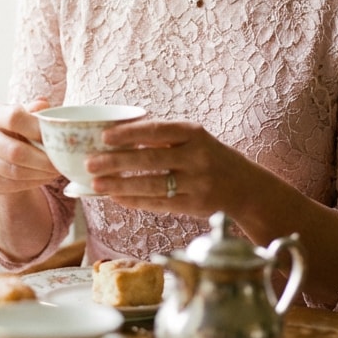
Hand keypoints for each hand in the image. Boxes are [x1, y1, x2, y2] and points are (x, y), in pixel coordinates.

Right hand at [0, 99, 57, 194]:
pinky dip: (33, 183)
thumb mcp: (26, 114)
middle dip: (43, 160)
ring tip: (57, 170)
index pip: (14, 118)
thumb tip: (44, 107)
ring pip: (15, 171)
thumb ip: (36, 110)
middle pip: (15, 151)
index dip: (37, 129)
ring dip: (40, 173)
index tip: (57, 136)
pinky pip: (12, 185)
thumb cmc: (19, 127)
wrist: (0, 149)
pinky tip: (45, 177)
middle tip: (62, 163)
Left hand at [85, 117, 248, 216]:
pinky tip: (116, 198)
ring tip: (96, 184)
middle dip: (115, 162)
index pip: (157, 131)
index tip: (104, 137)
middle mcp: (197, 157)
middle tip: (90, 163)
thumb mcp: (196, 140)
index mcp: (195, 134)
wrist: (246, 187)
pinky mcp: (193, 205)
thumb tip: (121, 137)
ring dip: (120, 185)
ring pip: (150, 185)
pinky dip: (134, 201)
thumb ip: (165, 138)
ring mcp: (196, 183)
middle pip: (149, 159)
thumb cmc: (212, 158)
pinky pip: (158, 203)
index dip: (129, 134)